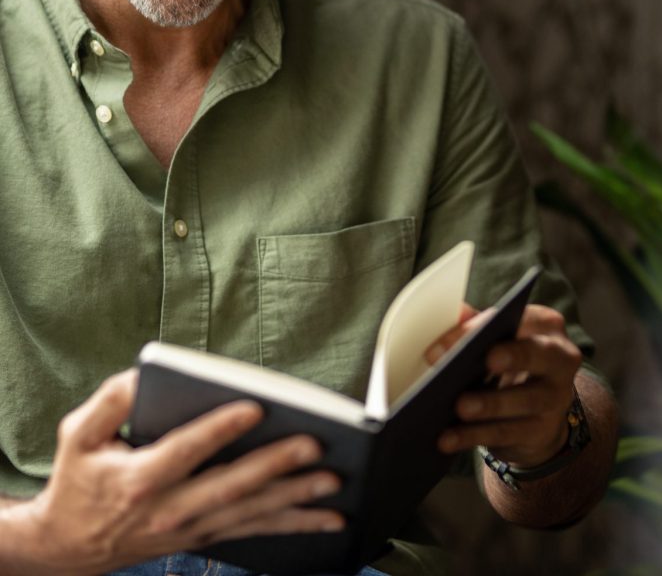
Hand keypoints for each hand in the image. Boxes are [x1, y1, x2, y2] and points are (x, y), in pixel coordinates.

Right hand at [9, 369, 343, 574]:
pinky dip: (296, 525)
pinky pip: (256, 531)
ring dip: (295, 498)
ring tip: (333, 481)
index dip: (220, 429)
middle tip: (314, 444)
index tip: (255, 406)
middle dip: (275, 465)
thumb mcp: (78, 435)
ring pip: (251, 513)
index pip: (185, 451)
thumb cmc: (79, 480)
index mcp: (140, 479)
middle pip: (230, 486)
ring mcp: (192, 529)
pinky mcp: (206, 537)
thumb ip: (110, 401)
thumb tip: (143, 374)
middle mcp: (170, 509)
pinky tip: (331, 518)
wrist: (66, 549)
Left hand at [427, 303, 582, 467]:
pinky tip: (449, 438)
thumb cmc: (510, 365)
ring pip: (525, 400)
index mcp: (547, 327)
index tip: (465, 334)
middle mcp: (560, 359)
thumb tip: (456, 313)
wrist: (537, 414)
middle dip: (514, 355)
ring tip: (460, 406)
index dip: (493, 324)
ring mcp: (556, 398)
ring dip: (490, 404)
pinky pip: (508, 433)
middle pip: (539, 354)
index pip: (524, 319)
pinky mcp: (542, 432)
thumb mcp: (497, 342)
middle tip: (487, 359)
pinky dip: (475, 435)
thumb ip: (476, 326)